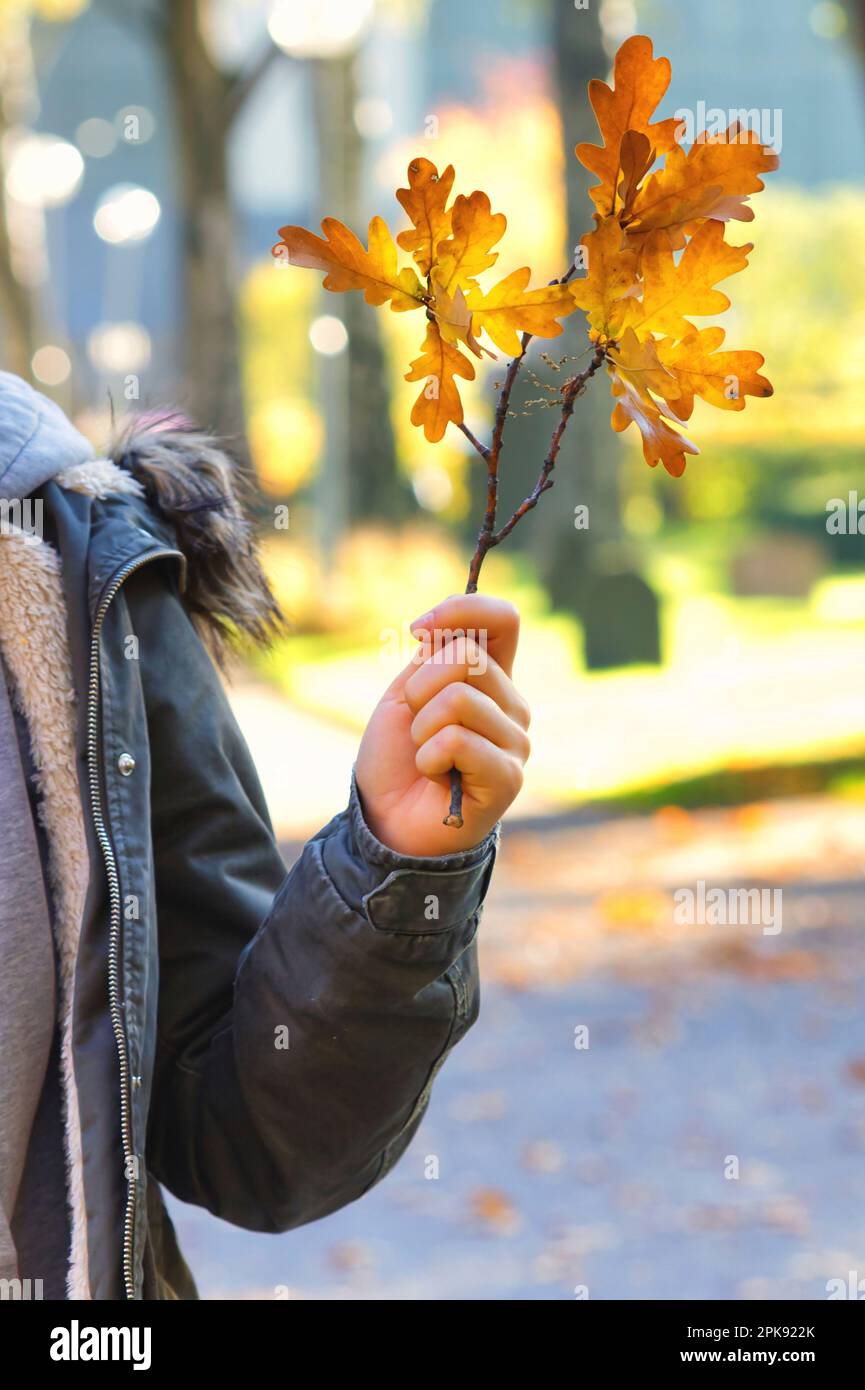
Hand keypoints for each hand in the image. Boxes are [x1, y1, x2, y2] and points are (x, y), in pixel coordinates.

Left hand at [355, 594, 530, 855]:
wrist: (388, 821)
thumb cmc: (397, 758)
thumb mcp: (406, 693)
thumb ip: (432, 657)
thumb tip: (442, 627)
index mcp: (493, 678)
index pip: (503, 620)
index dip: (462, 610)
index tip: (418, 630)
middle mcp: (513, 705)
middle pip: (468, 656)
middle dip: (420, 687)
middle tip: (416, 725)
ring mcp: (516, 742)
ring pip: (459, 698)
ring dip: (422, 728)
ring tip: (425, 754)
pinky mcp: (508, 776)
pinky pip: (457, 740)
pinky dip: (428, 756)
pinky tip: (434, 776)